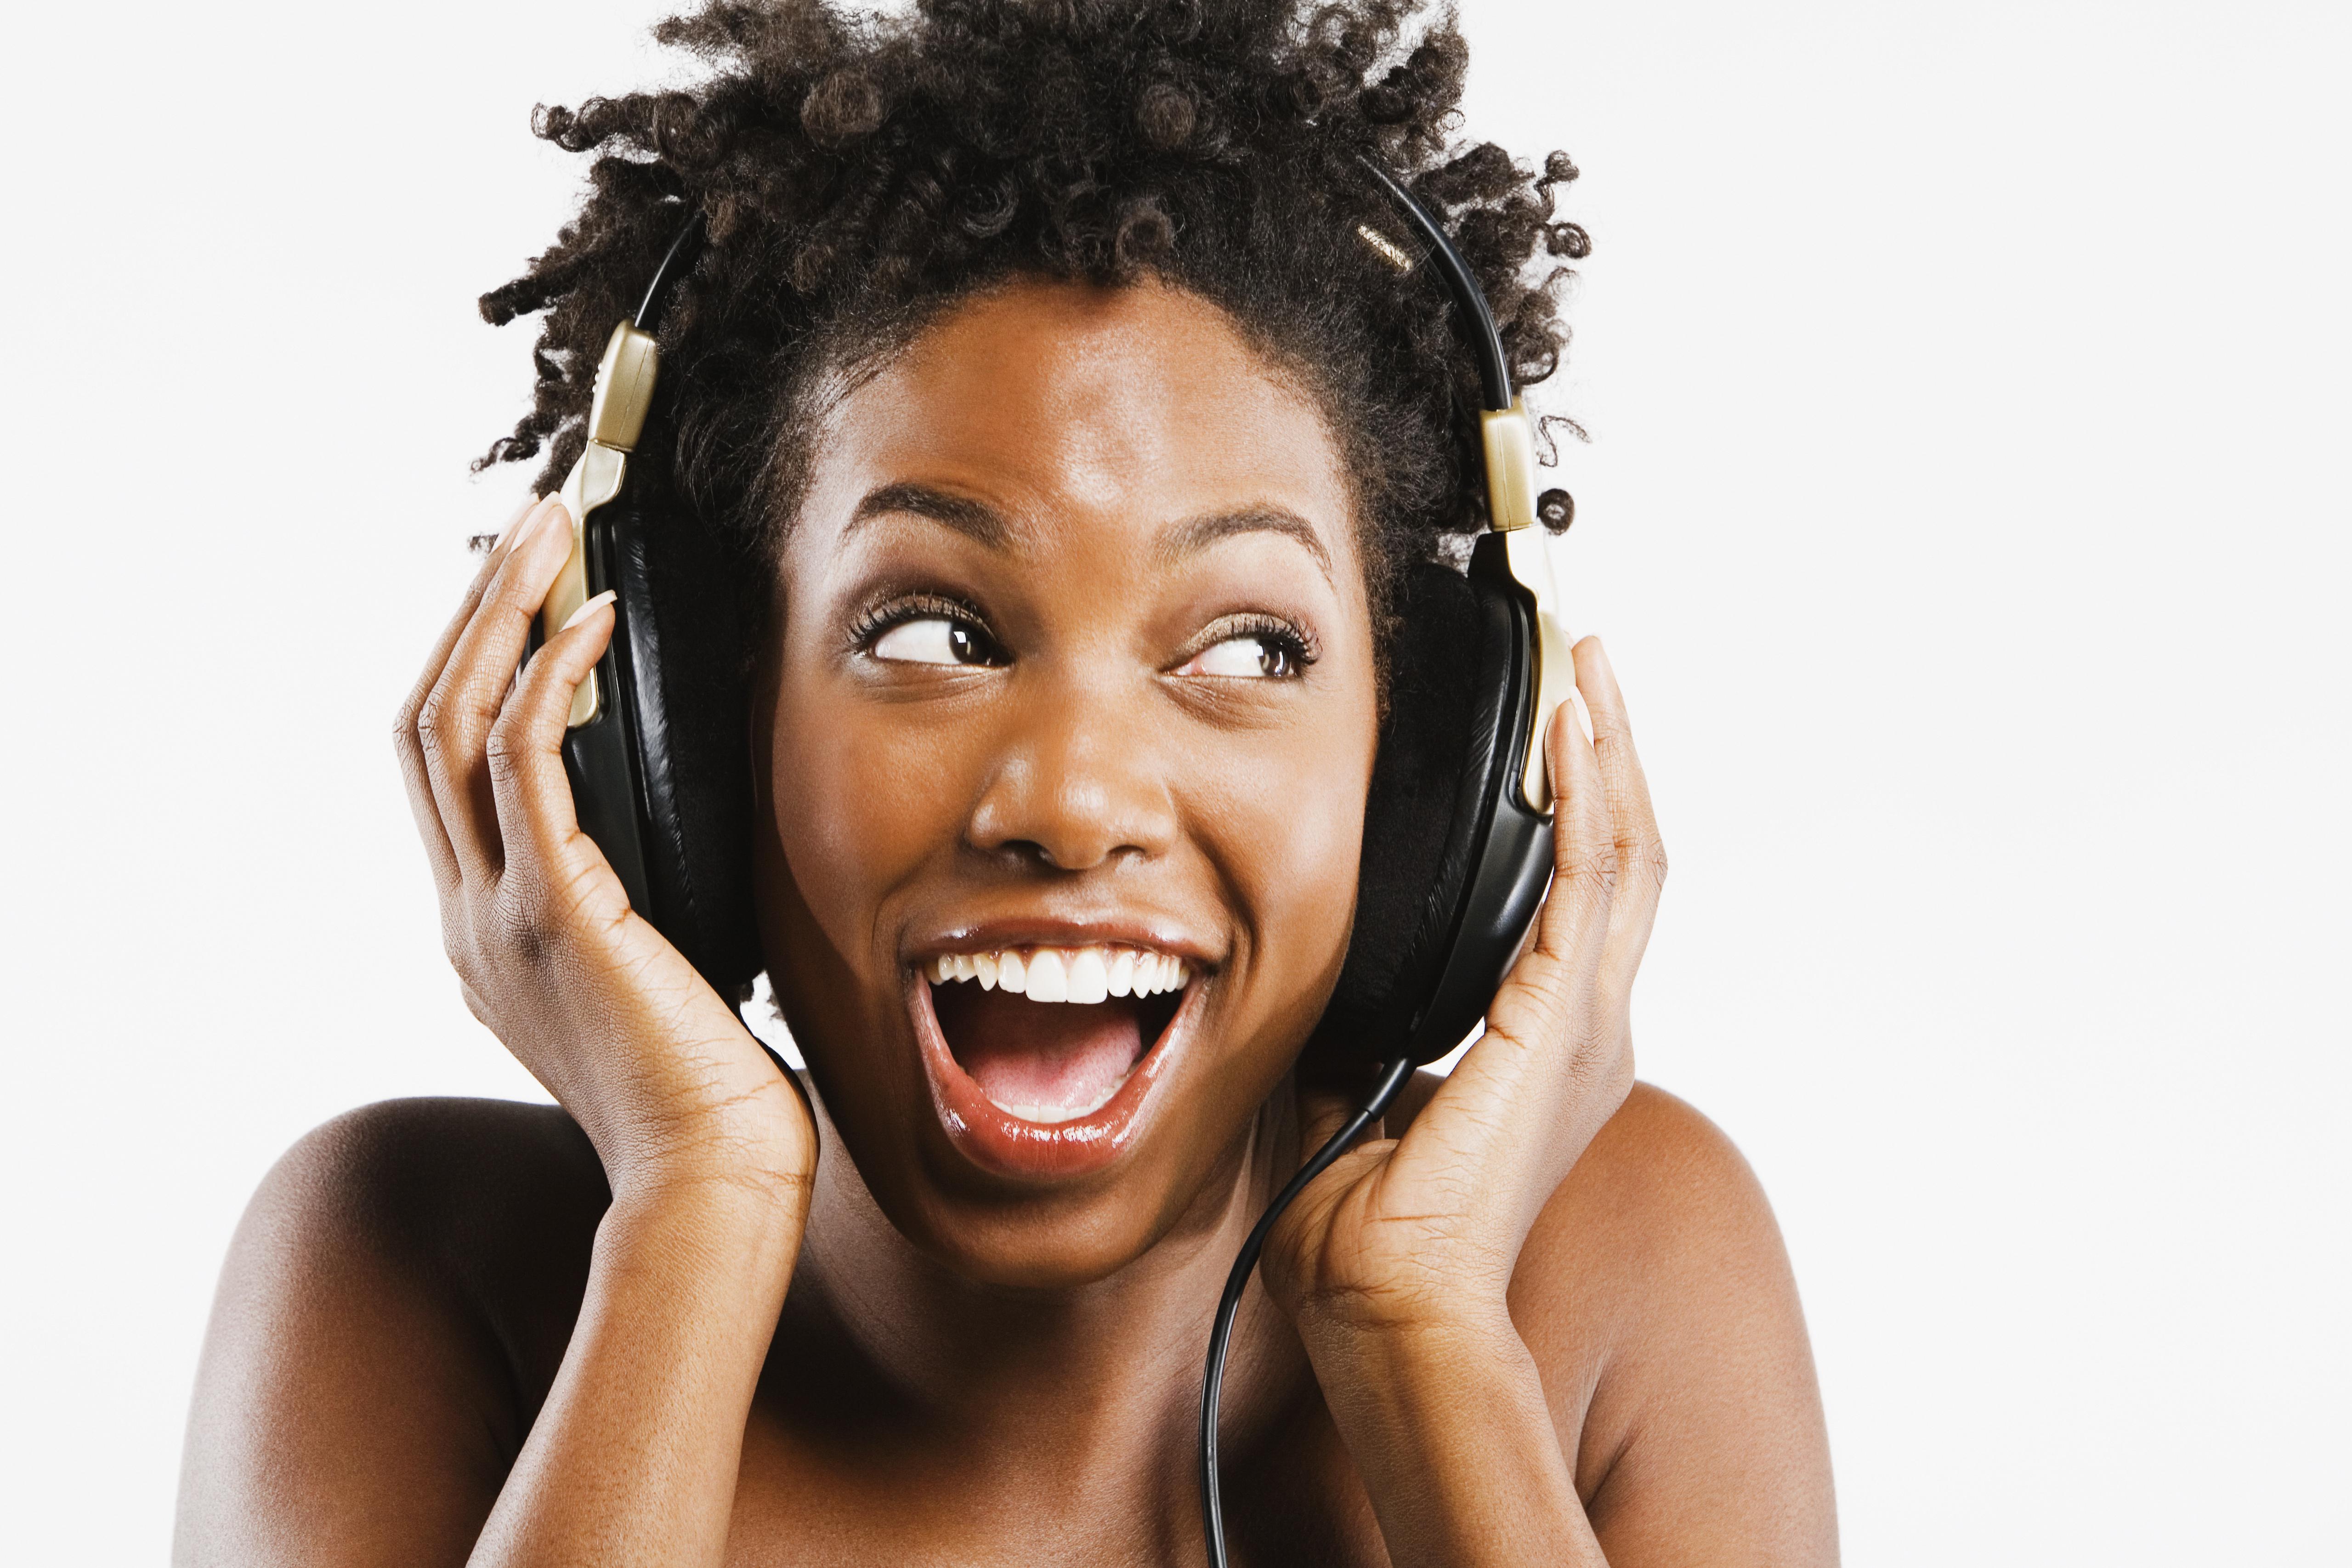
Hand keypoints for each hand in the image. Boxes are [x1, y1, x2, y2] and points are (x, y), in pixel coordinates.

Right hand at [393, 495, 813, 1203]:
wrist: (711, 1182)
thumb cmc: (710, 1088)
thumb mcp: (660, 972)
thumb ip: (642, 904)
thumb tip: (686, 840)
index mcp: (488, 928)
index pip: (449, 766)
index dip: (476, 663)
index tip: (532, 587)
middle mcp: (468, 914)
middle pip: (425, 721)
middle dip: (471, 610)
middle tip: (534, 523)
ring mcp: (495, 915)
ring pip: (450, 724)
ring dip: (496, 615)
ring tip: (551, 533)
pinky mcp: (551, 915)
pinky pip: (523, 766)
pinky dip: (551, 681)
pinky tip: (595, 623)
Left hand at [1262, 636, 1663, 1339]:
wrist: (1388, 1302)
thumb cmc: (1367, 1225)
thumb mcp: (1350, 1085)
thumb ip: (1349, 1017)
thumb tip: (1306, 960)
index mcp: (1547, 1043)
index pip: (1583, 894)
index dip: (1580, 803)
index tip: (1556, 727)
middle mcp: (1587, 1026)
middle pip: (1626, 853)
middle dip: (1611, 751)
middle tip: (1591, 663)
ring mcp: (1585, 1023)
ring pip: (1626, 852)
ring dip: (1608, 752)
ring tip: (1590, 668)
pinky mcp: (1561, 1020)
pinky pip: (1588, 881)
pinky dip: (1585, 799)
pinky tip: (1572, 734)